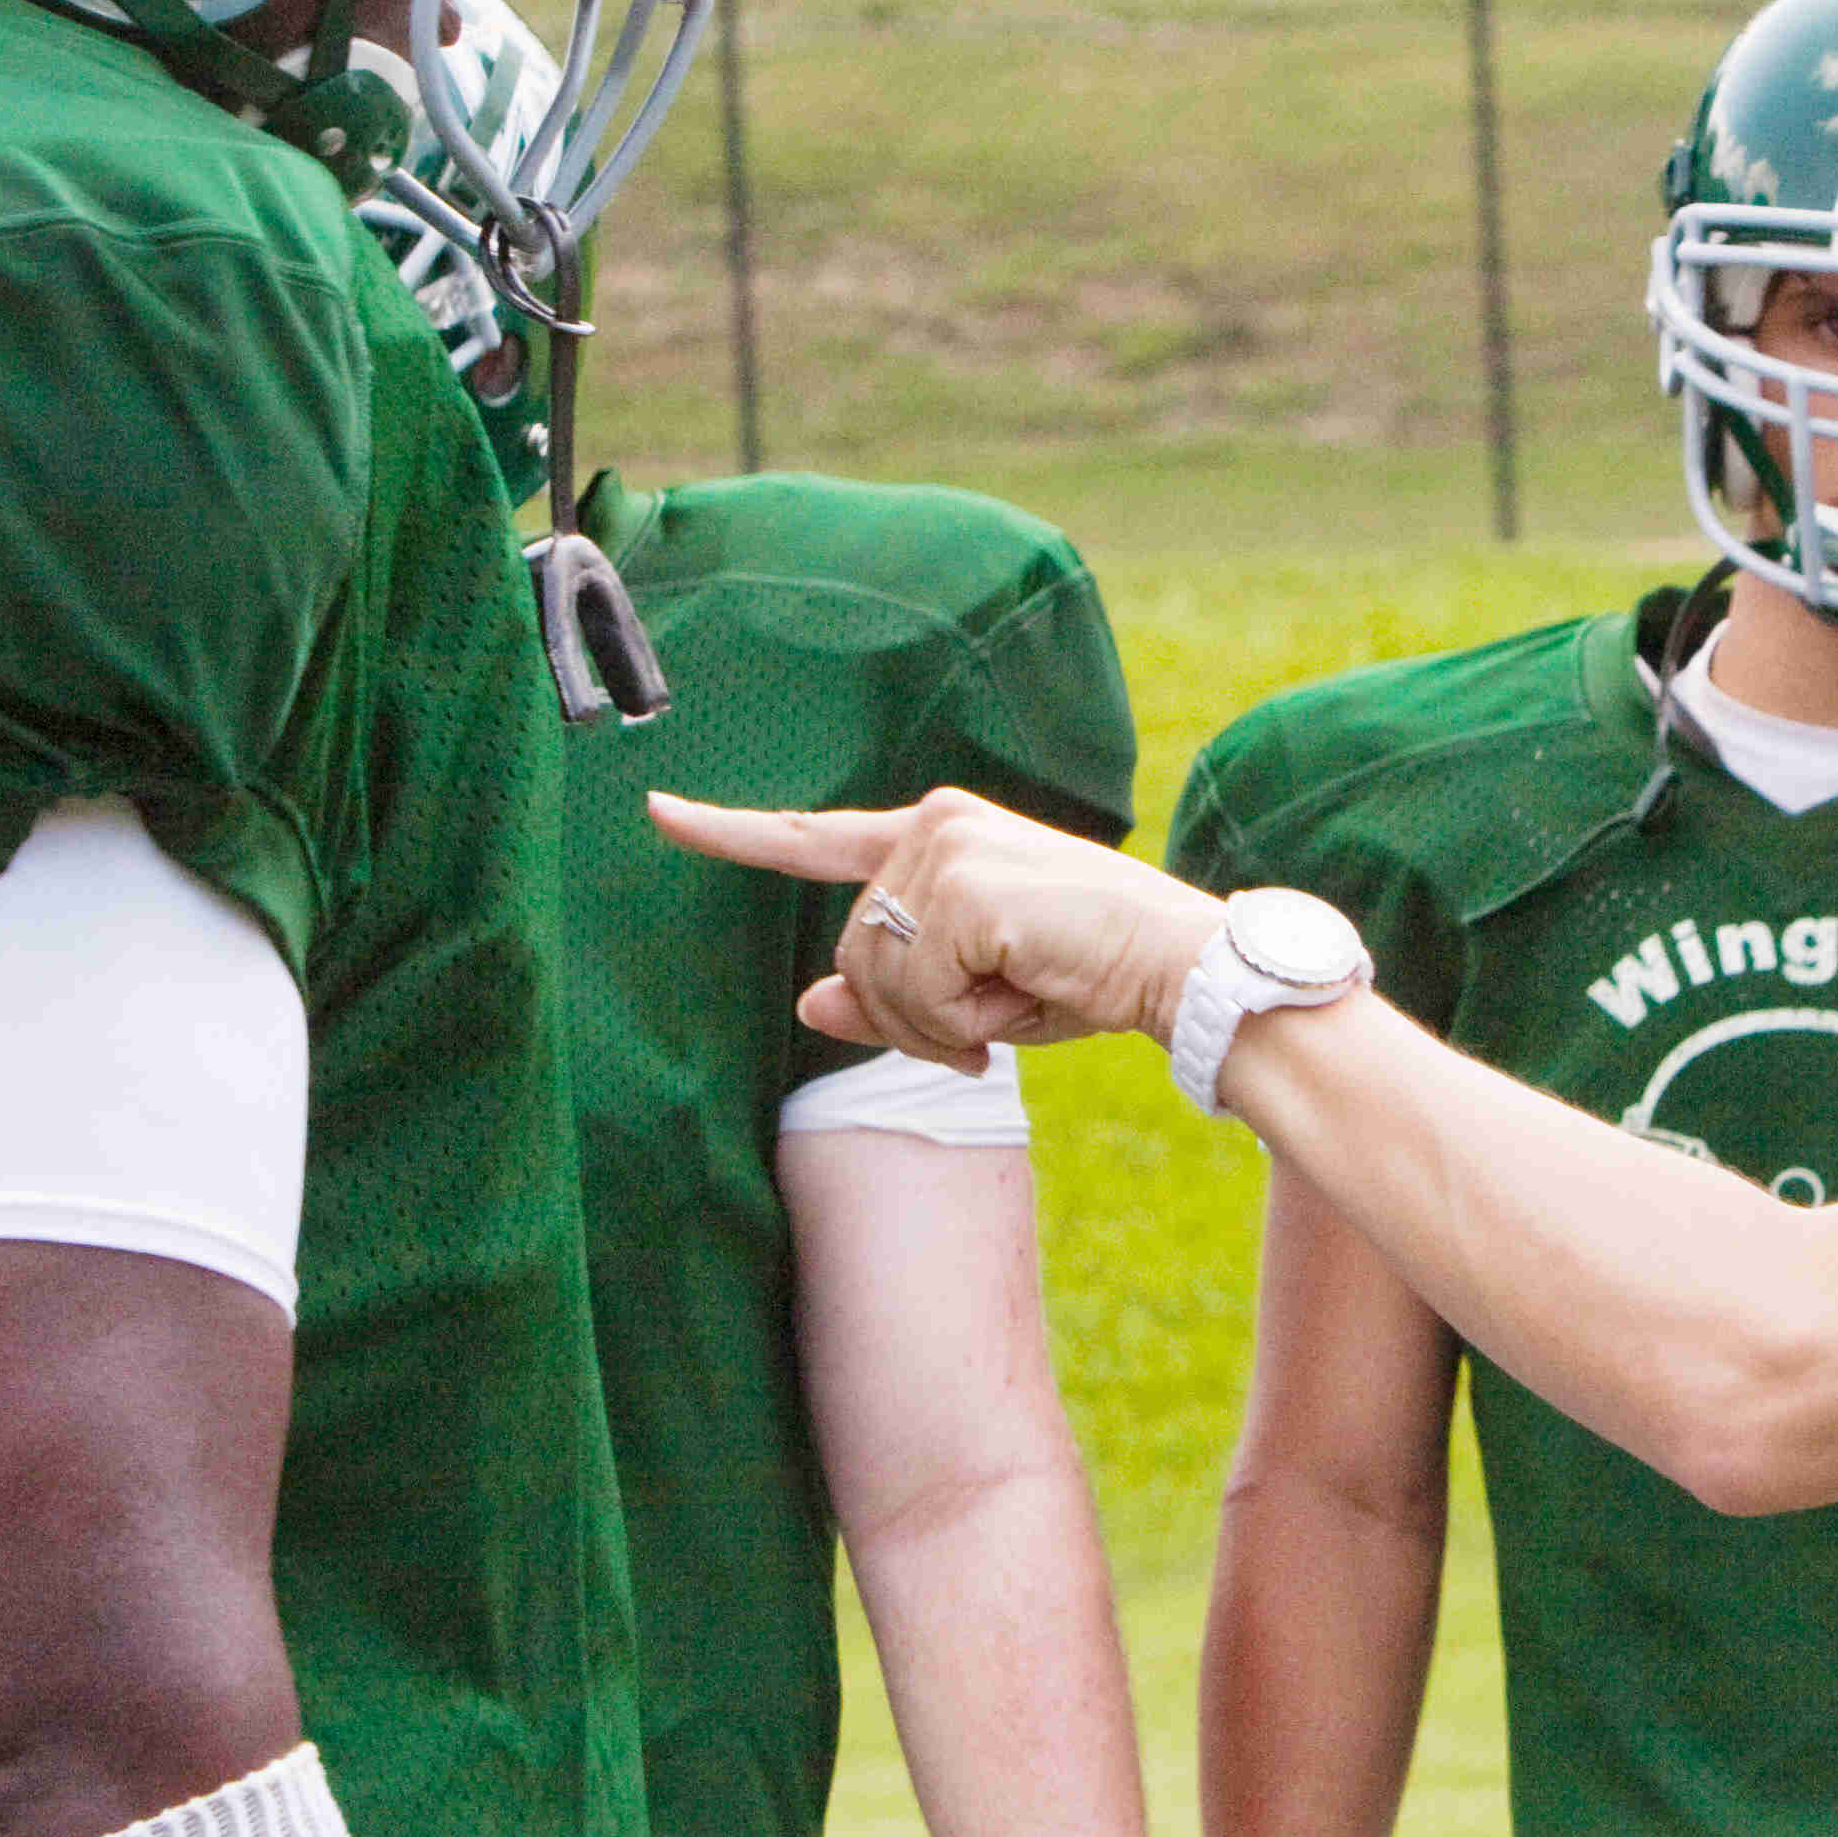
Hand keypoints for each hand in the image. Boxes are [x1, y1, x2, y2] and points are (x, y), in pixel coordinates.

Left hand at [645, 786, 1225, 1073]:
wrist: (1179, 964)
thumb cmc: (1087, 972)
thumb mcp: (975, 993)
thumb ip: (889, 996)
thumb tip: (811, 1003)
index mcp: (934, 833)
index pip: (813, 836)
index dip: (730, 833)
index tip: (658, 812)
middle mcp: (930, 824)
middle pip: (851, 955)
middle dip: (909, 1018)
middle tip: (985, 1024)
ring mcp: (944, 849)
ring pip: (876, 980)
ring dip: (938, 1023)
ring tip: (1013, 1002)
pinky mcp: (962, 888)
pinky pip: (918, 993)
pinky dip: (965, 1019)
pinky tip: (1022, 994)